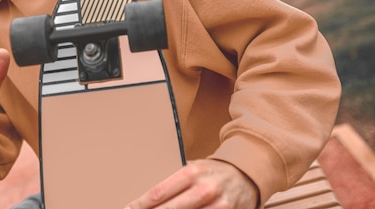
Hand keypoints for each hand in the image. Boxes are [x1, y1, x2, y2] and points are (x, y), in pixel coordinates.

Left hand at [124, 159, 257, 208]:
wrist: (246, 175)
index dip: (141, 204)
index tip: (128, 208)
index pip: (159, 192)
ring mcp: (216, 205)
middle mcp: (203, 189)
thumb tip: (148, 200)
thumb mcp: (193, 168)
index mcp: (191, 172)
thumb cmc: (212, 172)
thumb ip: (174, 183)